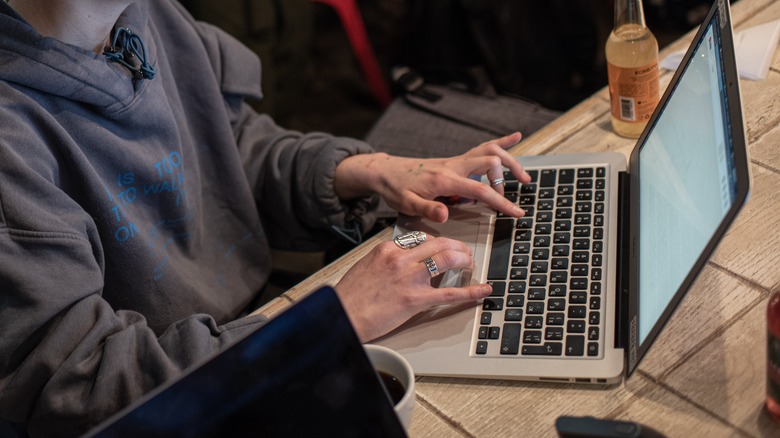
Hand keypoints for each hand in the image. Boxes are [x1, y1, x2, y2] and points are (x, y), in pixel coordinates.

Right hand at [334, 235, 491, 341]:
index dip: (439, 243)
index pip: (421, 239)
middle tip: (465, 253)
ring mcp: (409, 277)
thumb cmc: (350, 297)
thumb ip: (387, 261)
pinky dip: (471, 291)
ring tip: (471, 264)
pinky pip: (449, 293)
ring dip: (464, 259)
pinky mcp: (414, 299)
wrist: (340, 315)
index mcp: (387, 249)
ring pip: (446, 259)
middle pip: (439, 244)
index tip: (445, 248)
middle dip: (457, 247)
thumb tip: (404, 263)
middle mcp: (400, 258)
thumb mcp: (366, 267)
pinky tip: (483, 289)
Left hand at [335, 132, 531, 222]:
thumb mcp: (406, 204)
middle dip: (508, 177)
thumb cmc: (395, 189)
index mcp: (445, 179)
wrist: (385, 171)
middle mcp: (453, 166)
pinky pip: (480, 148)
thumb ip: (427, 209)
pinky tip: (515, 137)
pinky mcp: (454, 161)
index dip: (500, 202)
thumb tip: (445, 214)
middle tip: (515, 196)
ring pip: (489, 151)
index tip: (516, 212)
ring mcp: (455, 161)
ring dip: (509, 161)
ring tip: (523, 176)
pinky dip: (500, 142)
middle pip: (490, 161)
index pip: (480, 190)